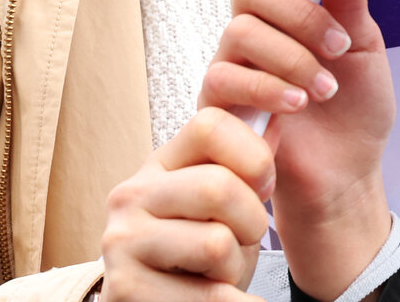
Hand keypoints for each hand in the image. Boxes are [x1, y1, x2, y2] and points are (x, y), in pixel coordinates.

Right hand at [100, 107, 273, 301]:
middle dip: (252, 221)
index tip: (265, 184)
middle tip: (243, 239)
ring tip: (218, 272)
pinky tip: (222, 299)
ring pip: (216, 243)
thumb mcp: (227, 204)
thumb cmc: (203, 253)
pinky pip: (210, 295)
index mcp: (160, 163)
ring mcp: (121, 241)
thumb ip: (247, 163)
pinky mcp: (124, 287)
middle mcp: (132, 195)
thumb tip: (278, 115)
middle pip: (220, 187)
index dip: (255, 154)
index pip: (211, 125)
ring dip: (235, 267)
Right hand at [200, 0, 394, 300]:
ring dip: (292, 56)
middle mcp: (255, 28)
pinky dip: (269, 86)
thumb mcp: (365, 47)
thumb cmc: (356, 108)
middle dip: (300, 12)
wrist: (347, 172)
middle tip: (338, 46)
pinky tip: (300, 104)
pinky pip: (224, 77)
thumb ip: (349, 0)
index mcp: (290, 5)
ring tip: (327, 89)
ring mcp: (233, 63)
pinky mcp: (219, 105)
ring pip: (239, 30)